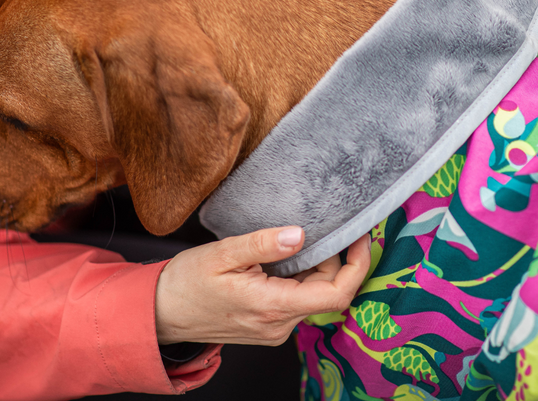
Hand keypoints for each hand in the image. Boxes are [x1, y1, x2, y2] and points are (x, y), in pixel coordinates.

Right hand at [155, 226, 370, 345]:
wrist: (161, 313)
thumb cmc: (187, 283)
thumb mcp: (223, 254)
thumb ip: (263, 243)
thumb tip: (300, 233)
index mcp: (273, 307)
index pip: (336, 294)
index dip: (356, 264)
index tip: (361, 236)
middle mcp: (279, 324)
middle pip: (328, 291)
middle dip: (335, 258)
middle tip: (328, 225)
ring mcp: (275, 327)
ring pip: (315, 295)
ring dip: (319, 265)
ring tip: (307, 236)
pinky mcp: (269, 323)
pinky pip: (300, 298)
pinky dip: (304, 275)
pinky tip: (292, 254)